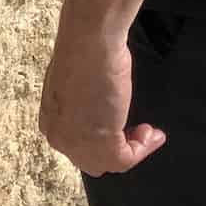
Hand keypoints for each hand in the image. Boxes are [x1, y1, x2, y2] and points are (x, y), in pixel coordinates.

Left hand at [40, 21, 166, 176]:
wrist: (90, 43)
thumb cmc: (86, 51)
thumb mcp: (81, 84)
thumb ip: (86, 104)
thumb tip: (102, 111)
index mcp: (51, 121)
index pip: (78, 147)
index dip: (106, 141)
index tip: (125, 130)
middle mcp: (59, 136)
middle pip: (93, 160)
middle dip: (119, 148)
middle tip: (140, 133)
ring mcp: (77, 143)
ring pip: (110, 162)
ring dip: (136, 149)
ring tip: (150, 133)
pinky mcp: (100, 143)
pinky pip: (126, 159)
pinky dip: (144, 149)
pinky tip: (154, 135)